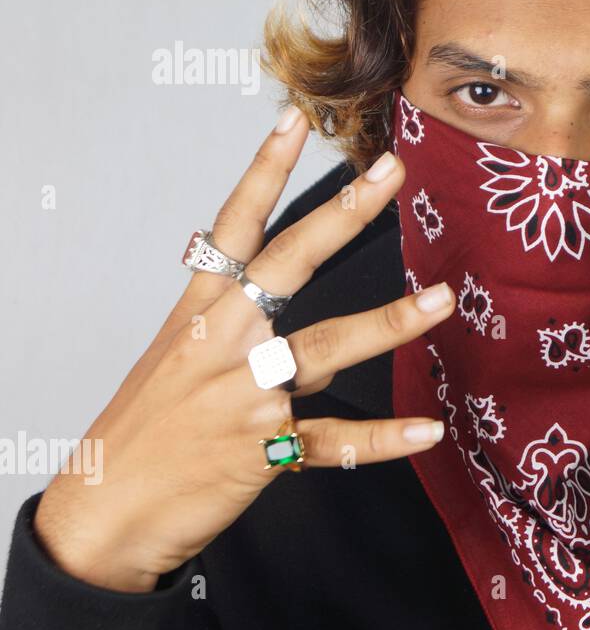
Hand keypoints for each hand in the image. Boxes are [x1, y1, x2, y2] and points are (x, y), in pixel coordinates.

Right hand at [34, 107, 455, 592]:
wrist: (105, 511)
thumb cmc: (145, 430)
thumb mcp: (173, 356)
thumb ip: (222, 317)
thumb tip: (255, 283)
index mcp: (199, 312)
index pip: (234, 225)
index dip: (264, 170)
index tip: (295, 118)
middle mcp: (223, 342)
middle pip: (289, 263)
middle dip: (344, 215)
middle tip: (393, 172)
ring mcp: (246, 394)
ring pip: (325, 347)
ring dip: (389, 323)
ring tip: (443, 299)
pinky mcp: (265, 449)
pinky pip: (334, 441)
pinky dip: (382, 439)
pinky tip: (428, 428)